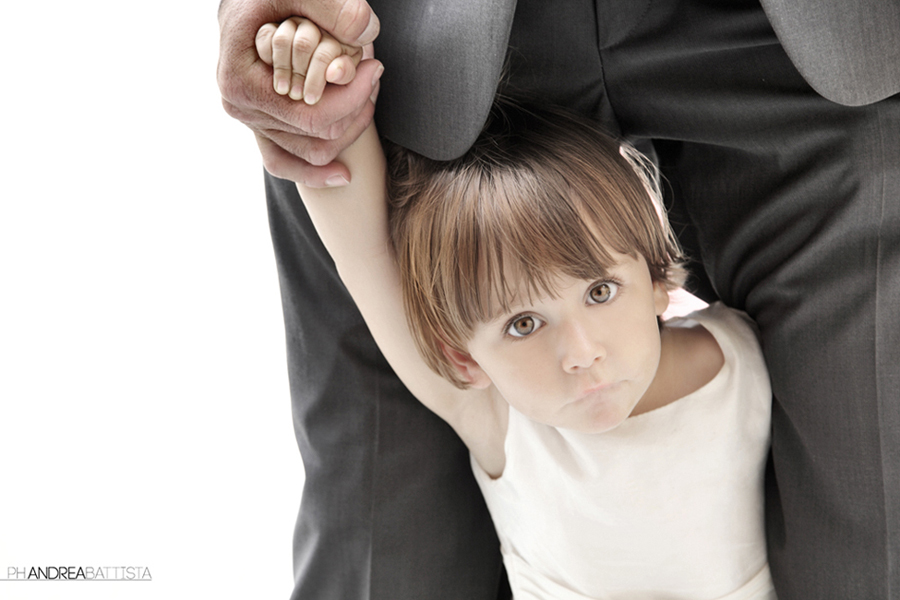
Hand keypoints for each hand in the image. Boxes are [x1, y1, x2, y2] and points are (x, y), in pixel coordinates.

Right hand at [217, 0, 381, 185]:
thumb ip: (335, 10)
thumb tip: (366, 35)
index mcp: (241, 80)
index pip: (311, 114)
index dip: (351, 99)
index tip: (375, 69)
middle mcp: (240, 106)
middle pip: (313, 137)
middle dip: (353, 113)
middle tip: (375, 77)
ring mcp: (249, 119)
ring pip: (308, 152)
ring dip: (347, 130)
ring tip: (368, 98)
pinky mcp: (259, 124)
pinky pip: (283, 162)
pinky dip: (313, 172)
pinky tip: (343, 175)